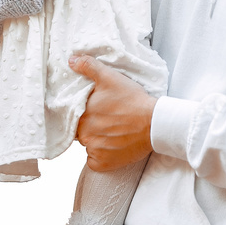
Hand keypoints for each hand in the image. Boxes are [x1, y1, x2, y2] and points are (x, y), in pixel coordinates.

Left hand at [72, 55, 156, 171]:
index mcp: (81, 115)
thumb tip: (71, 60)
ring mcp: (93, 151)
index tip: (97, 112)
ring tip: (113, 132)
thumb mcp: (110, 77)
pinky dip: (102, 156)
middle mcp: (84, 135)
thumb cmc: (132, 100)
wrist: (154, 123)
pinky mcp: (103, 164)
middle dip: (90, 126)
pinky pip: (95, 161)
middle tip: (108, 120)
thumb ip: (88, 67)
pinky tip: (114, 146)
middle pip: (80, 132)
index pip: (73, 116)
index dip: (83, 114)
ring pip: (88, 145)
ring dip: (96, 140)